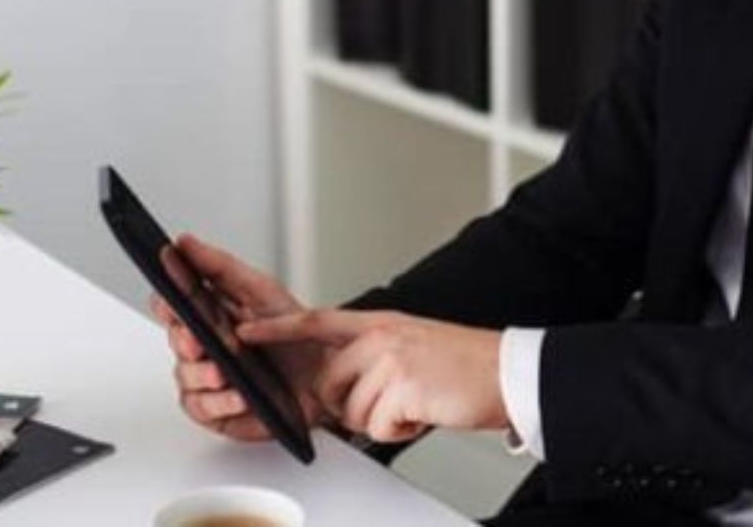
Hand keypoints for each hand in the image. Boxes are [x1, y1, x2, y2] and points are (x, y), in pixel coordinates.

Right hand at [150, 233, 328, 441]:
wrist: (325, 377)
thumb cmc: (295, 333)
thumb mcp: (260, 291)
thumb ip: (220, 267)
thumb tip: (186, 243)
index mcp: (210, 314)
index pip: (173, 303)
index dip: (166, 299)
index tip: (168, 296)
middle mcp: (204, 346)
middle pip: (174, 339)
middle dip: (183, 339)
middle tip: (196, 340)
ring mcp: (207, 378)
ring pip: (184, 375)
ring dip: (203, 374)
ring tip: (224, 371)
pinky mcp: (215, 409)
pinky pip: (201, 407)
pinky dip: (220, 401)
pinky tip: (238, 395)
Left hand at [237, 309, 505, 443]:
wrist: (507, 373)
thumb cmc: (465, 366)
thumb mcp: (413, 344)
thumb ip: (375, 354)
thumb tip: (345, 384)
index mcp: (382, 322)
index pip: (318, 321)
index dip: (279, 329)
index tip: (245, 331)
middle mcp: (382, 336)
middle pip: (330, 383)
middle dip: (355, 404)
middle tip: (396, 400)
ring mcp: (390, 360)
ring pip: (353, 410)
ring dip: (382, 420)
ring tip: (417, 403)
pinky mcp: (401, 388)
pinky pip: (377, 426)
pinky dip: (400, 432)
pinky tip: (424, 413)